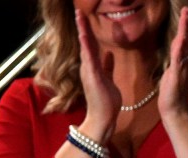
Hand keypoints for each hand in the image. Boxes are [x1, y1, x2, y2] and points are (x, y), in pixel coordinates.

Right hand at [75, 8, 117, 138]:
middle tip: (78, 11)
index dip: (87, 30)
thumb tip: (108, 54)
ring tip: (79, 16)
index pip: (90, 44)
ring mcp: (88, 70)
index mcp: (92, 66)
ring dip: (83, 31)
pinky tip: (84, 35)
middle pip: (84, 42)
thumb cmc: (106, 101)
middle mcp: (87, 66)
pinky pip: (89, 57)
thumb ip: (107, 66)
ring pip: (85, 46)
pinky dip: (87, 46)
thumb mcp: (109, 79)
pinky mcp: (92, 76)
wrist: (103, 117)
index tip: (83, 16)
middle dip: (82, 26)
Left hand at [158, 5, 187, 118]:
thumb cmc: (172, 95)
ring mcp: (182, 69)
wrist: (175, 111)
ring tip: (186, 17)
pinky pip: (178, 60)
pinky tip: (181, 39)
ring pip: (184, 47)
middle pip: (187, 40)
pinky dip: (180, 49)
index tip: (186, 13)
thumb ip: (175, 64)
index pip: (185, 41)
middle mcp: (186, 64)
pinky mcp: (177, 76)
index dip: (186, 27)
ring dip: (185, 31)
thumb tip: (176, 55)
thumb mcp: (172, 74)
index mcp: (183, 62)